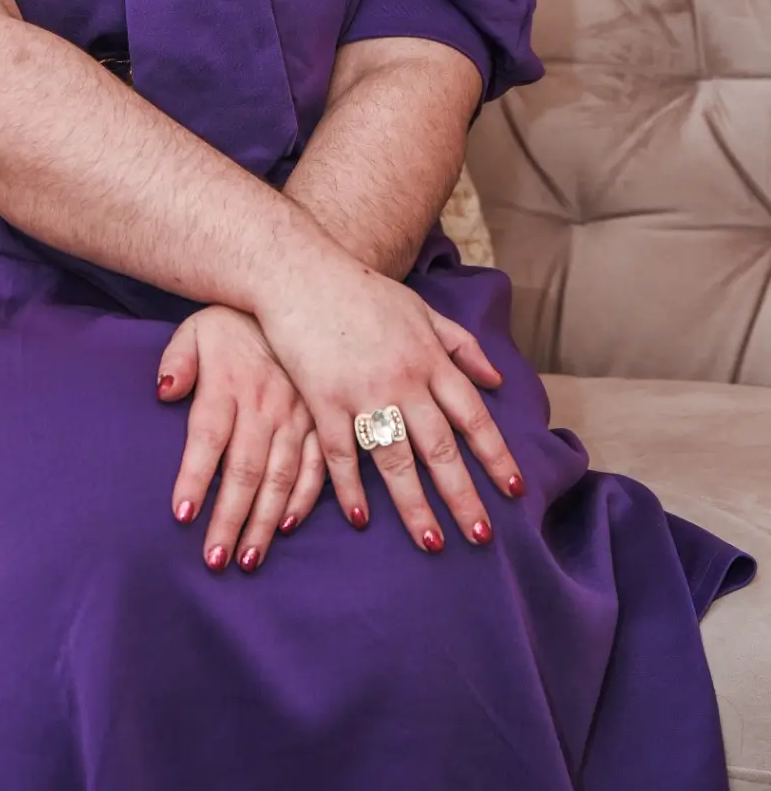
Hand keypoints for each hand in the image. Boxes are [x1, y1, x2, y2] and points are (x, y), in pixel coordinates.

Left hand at [155, 306, 325, 572]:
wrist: (296, 295)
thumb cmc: (235, 322)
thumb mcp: (198, 327)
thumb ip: (178, 360)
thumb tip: (163, 392)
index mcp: (230, 384)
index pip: (207, 438)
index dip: (194, 478)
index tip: (182, 516)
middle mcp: (265, 405)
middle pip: (244, 470)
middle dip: (229, 519)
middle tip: (214, 560)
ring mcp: (298, 415)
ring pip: (280, 477)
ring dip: (264, 521)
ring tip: (247, 559)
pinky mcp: (323, 420)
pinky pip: (318, 465)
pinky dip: (306, 498)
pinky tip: (289, 526)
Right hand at [254, 249, 522, 552]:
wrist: (300, 270)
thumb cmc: (362, 290)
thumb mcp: (420, 309)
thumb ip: (460, 345)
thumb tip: (496, 380)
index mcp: (429, 357)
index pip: (472, 415)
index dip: (494, 455)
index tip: (513, 490)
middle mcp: (402, 379)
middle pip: (439, 447)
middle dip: (463, 496)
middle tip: (482, 537)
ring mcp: (361, 391)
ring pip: (395, 459)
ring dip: (415, 506)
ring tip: (433, 544)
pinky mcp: (323, 398)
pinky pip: (341, 453)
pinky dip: (351, 488)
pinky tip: (361, 519)